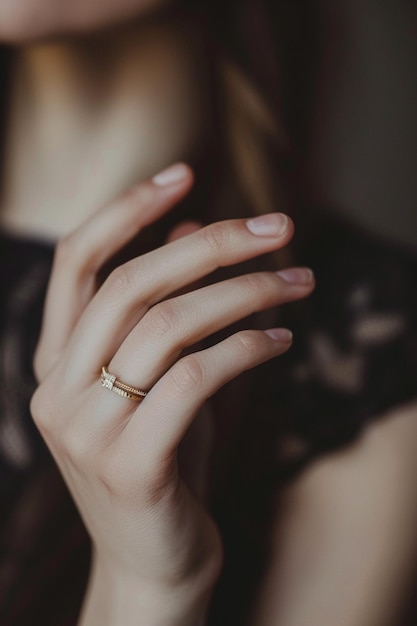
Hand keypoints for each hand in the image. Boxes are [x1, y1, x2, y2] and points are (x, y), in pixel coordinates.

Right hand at [30, 163, 314, 623]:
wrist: (153, 563)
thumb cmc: (161, 461)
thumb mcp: (158, 379)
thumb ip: (164, 309)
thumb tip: (189, 234)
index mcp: (57, 360)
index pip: (78, 261)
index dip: (127, 208)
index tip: (185, 173)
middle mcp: (59, 388)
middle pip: (133, 283)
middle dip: (214, 244)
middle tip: (279, 226)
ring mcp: (87, 430)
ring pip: (170, 324)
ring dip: (247, 293)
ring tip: (299, 281)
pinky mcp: (131, 465)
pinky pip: (195, 379)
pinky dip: (247, 349)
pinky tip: (283, 343)